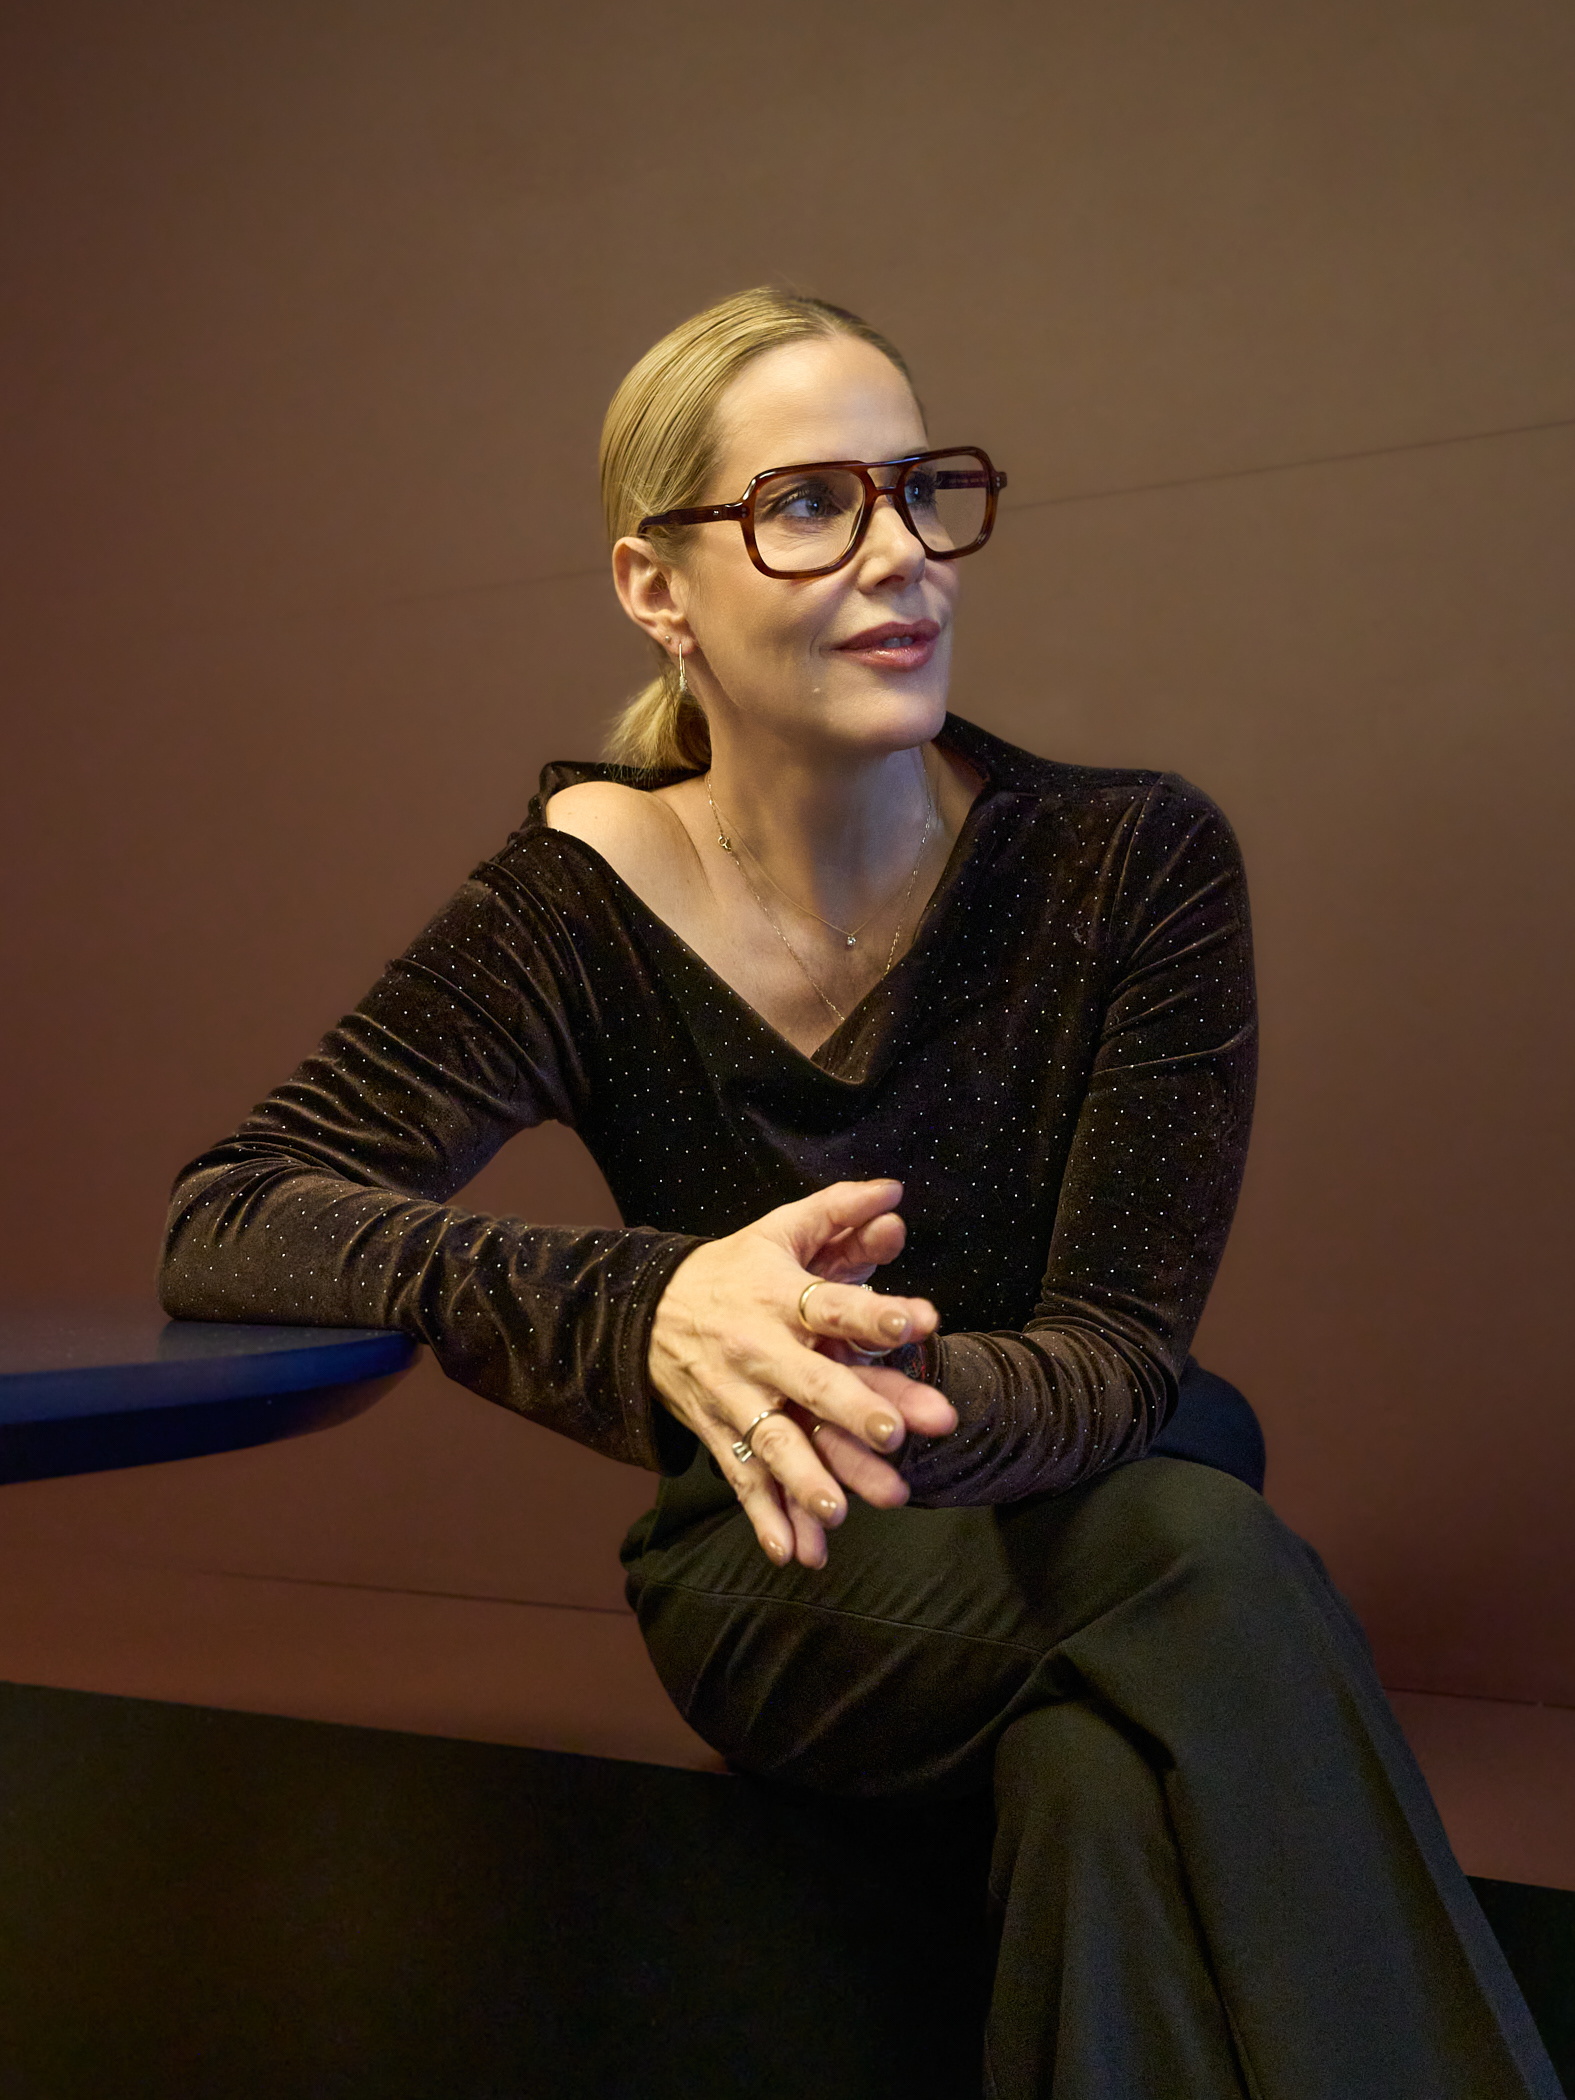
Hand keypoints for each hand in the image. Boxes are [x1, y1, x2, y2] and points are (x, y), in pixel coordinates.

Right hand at [648, 1179, 956, 1568]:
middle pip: (806, 1380)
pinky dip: (765, 1519)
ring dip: (804, 1477)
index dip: (873, 1309)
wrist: (644, 1311)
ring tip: (840, 1510)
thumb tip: (896, 1191)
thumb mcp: (778, 1232)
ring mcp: (735, 1397)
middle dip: (848, 1407)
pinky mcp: (719, 1434)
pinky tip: (794, 1555)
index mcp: (779, 1295)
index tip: (917, 1319)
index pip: (832, 1301)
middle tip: (893, 1434)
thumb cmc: (733, 1270)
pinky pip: (743, 1479)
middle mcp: (758, 1349)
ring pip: (772, 1442)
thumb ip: (839, 1211)